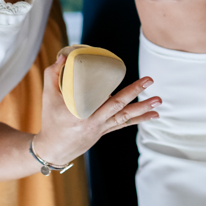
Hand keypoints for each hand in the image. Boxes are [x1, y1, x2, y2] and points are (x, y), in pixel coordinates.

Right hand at [32, 58, 159, 166]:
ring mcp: (101, 128)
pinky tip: (153, 114)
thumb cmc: (51, 121)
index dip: (108, 84)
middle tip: (149, 80)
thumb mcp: (47, 97)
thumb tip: (63, 56)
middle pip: (117, 105)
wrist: (54, 150)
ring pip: (125, 117)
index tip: (117, 69)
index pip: (97, 96)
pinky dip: (139, 119)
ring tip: (158, 101)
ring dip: (143, 108)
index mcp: (80, 113)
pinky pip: (124, 124)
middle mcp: (94, 121)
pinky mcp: (105, 131)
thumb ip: (52, 75)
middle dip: (134, 92)